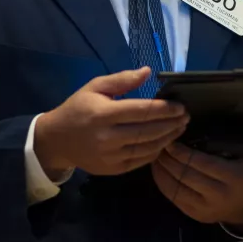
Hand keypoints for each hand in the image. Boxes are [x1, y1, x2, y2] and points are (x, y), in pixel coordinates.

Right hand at [34, 67, 189, 176]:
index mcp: (103, 114)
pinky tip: (164, 141)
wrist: (57, 140)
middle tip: (186, 116)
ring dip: (167, 138)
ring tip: (179, 128)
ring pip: (147, 148)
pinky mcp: (112, 169)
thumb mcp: (95, 87)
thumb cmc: (78, 108)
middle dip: (171, 123)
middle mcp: (107, 137)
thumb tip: (148, 72)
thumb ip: (122, 80)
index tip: (180, 106)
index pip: (141, 111)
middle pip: (148, 131)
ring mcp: (110, 156)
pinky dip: (155, 151)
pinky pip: (140, 161)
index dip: (164, 109)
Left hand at [152, 119, 242, 230]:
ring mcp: (205, 208)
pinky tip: (157, 170)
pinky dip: (162, 183)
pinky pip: (174, 199)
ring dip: (162, 171)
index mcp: (233, 177)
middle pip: (186, 175)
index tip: (171, 140)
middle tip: (159, 144)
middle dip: (169, 159)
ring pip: (176, 188)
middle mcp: (218, 194)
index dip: (183, 152)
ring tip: (155, 154)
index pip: (202, 163)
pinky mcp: (195, 215)